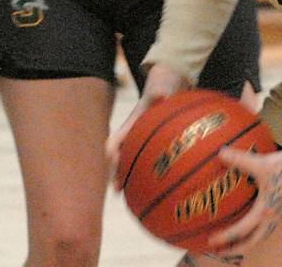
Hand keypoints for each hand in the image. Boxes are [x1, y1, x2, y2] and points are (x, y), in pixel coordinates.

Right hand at [107, 63, 188, 184]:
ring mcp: (142, 140)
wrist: (170, 82)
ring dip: (131, 176)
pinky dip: (150, 175)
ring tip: (136, 198)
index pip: (113, 142)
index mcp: (131, 124)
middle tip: (117, 191)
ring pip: (132, 162)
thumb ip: (159, 91)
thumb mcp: (161, 87)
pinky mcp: (154, 145)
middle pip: (119, 157)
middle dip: (117, 173)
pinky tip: (161, 188)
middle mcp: (133, 135)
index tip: (114, 164)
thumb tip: (161, 95)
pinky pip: (148, 162)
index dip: (112, 154)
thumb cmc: (163, 86)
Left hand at [207, 143, 281, 253]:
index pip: (241, 230)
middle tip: (219, 252)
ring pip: (260, 237)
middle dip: (234, 250)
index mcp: (264, 211)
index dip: (225, 237)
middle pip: (251, 243)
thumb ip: (240, 159)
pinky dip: (254, 233)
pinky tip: (249, 223)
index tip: (211, 240)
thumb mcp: (261, 162)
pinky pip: (266, 228)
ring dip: (245, 243)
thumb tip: (220, 153)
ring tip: (232, 243)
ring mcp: (279, 215)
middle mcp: (272, 218)